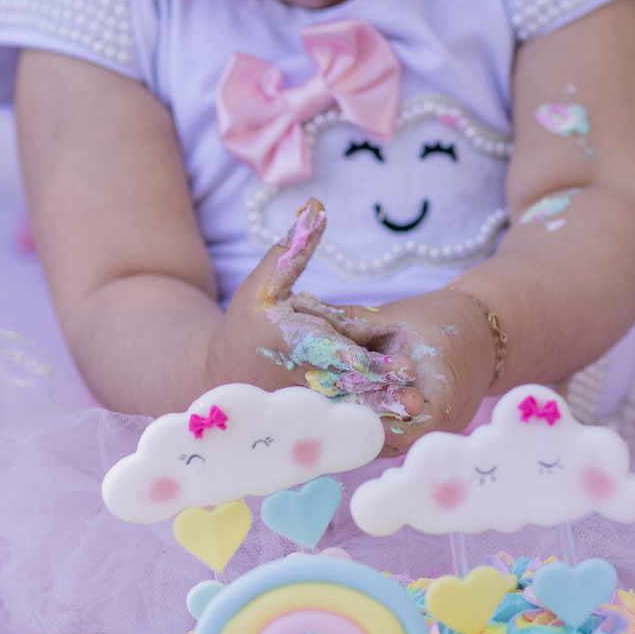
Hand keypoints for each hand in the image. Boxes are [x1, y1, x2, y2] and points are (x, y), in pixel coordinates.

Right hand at [206, 199, 422, 416]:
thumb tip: (318, 204)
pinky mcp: (311, 422)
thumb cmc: (247, 323)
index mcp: (289, 342)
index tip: (383, 362)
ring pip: (347, 411)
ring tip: (415, 410)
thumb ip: (293, 248)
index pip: (326, 351)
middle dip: (378, 389)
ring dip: (380, 412)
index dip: (354, 358)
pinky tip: (399, 429)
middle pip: (344, 386)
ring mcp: (304, 407)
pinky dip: (368, 428)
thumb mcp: (264, 282)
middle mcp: (297, 380)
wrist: (219, 374)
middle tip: (413, 388)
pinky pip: (342, 426)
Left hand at [291, 286, 497, 453]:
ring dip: (351, 425)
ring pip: (381, 440)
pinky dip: (361, 421)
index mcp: (440, 397)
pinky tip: (328, 410)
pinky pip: (385, 434)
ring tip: (309, 412)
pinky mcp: (417, 432)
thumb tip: (304, 307)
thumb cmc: (444, 320)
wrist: (484, 335)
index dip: (363, 417)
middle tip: (306, 411)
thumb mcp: (398, 318)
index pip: (398, 424)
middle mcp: (435, 427)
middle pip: (383, 437)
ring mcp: (427, 434)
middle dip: (347, 422)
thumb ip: (353, 322)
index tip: (327, 403)